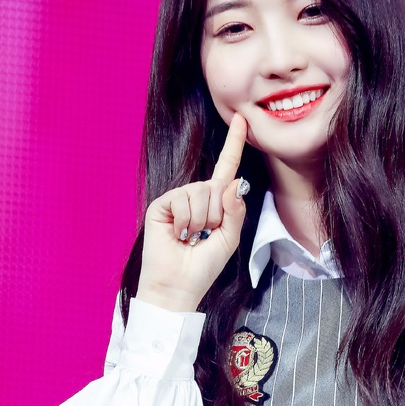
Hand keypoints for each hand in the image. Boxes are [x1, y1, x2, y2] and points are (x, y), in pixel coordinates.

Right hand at [137, 114, 247, 311]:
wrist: (178, 286)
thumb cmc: (203, 267)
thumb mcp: (229, 239)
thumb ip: (235, 212)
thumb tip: (233, 184)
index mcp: (215, 204)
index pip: (226, 169)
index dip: (234, 144)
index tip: (242, 120)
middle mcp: (196, 197)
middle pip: (216, 186)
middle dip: (216, 215)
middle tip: (204, 236)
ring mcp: (177, 200)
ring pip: (200, 192)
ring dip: (201, 221)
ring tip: (190, 237)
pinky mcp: (162, 204)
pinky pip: (183, 199)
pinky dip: (185, 221)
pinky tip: (178, 235)